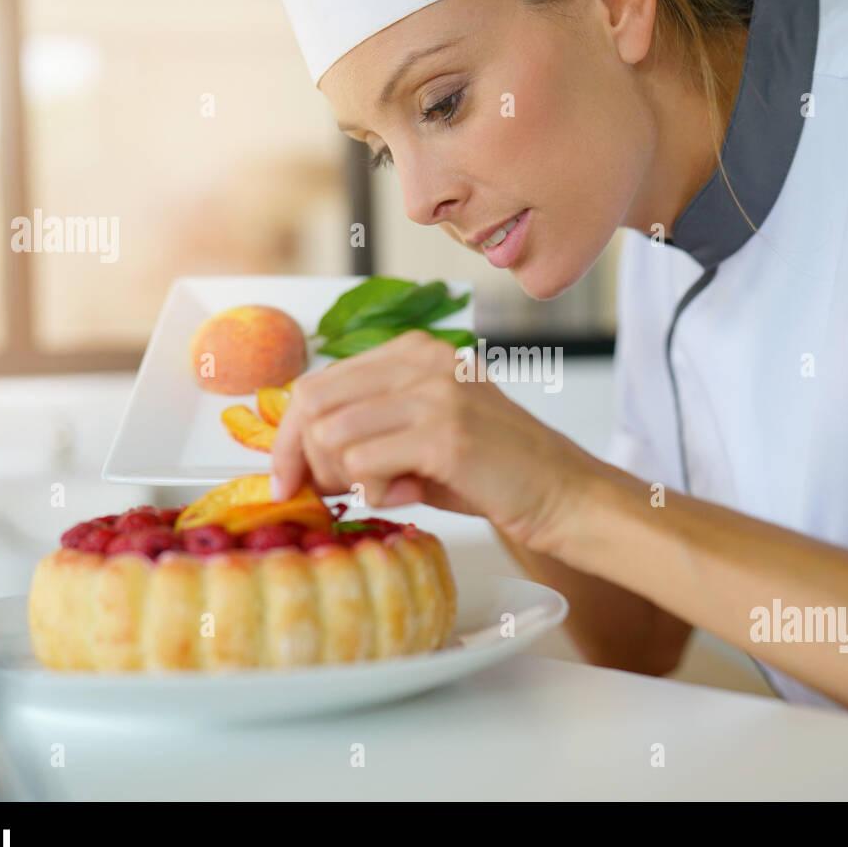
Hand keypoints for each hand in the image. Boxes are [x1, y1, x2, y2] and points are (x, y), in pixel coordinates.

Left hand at [269, 330, 597, 550]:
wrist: (562, 492)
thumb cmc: (491, 471)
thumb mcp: (421, 434)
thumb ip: (367, 427)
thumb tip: (294, 452)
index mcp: (413, 351)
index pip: (316, 383)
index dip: (287, 437)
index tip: (285, 480)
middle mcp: (422, 360)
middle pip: (312, 405)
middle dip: (306, 461)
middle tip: (332, 494)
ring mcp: (435, 393)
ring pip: (332, 436)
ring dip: (346, 480)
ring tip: (389, 490)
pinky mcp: (445, 433)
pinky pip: (364, 465)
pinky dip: (376, 493)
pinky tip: (412, 495)